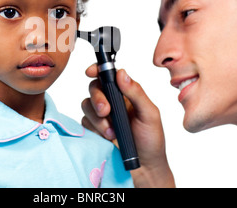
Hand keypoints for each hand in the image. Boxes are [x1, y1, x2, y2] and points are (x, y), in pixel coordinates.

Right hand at [81, 64, 174, 187]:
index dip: (98, 69)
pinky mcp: (94, 128)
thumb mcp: (149, 114)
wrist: (144, 167)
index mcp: (126, 93)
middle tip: (106, 111)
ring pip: (86, 104)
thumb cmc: (151, 139)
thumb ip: (136, 92)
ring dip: (97, 118)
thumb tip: (121, 73)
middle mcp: (112, 101)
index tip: (91, 71)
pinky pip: (85, 121)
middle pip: (94, 88)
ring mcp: (102, 115)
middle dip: (97, 98)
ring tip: (111, 132)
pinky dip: (94, 128)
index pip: (109, 75)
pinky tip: (107, 137)